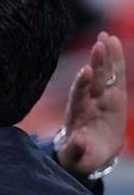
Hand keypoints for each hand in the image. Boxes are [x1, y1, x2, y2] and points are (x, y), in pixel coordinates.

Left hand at [56, 32, 127, 174]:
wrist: (89, 153)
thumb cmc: (81, 156)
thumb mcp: (77, 157)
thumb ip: (77, 149)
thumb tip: (79, 140)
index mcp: (78, 115)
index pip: (78, 96)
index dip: (82, 84)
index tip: (86, 72)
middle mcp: (87, 102)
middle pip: (91, 80)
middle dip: (95, 64)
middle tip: (97, 45)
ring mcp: (100, 97)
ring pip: (103, 74)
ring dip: (104, 57)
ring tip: (105, 37)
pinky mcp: (114, 96)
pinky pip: (115, 75)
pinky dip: (116, 60)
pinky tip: (114, 41)